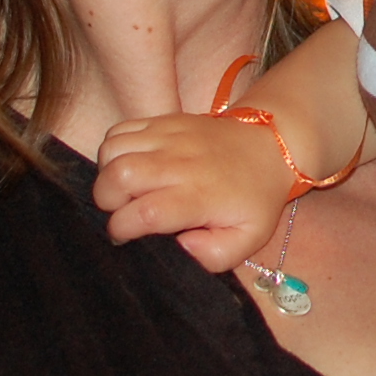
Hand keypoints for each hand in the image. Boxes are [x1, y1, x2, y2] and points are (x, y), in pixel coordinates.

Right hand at [94, 110, 294, 269]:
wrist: (269, 145)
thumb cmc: (254, 198)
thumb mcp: (247, 238)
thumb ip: (213, 255)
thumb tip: (180, 246)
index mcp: (198, 196)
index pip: (144, 213)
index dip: (122, 230)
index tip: (126, 238)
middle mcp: (179, 162)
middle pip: (118, 176)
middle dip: (106, 202)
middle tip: (122, 212)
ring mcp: (169, 136)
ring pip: (111, 150)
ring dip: (107, 175)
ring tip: (126, 190)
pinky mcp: (163, 121)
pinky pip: (119, 130)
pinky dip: (112, 151)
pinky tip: (131, 167)